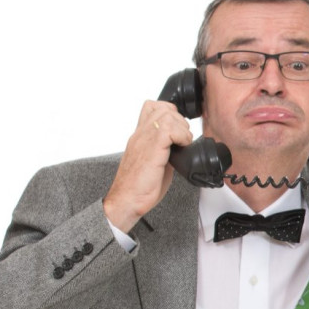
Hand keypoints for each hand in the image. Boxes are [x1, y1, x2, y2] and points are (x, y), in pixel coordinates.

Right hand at [103, 100, 193, 230]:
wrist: (127, 200)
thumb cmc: (139, 187)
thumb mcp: (155, 162)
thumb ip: (165, 149)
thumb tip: (180, 146)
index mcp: (140, 136)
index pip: (152, 107)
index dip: (170, 112)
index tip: (178, 130)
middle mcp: (140, 134)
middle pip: (162, 107)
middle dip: (180, 120)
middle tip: (182, 139)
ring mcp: (144, 139)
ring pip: (168, 115)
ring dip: (182, 128)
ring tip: (182, 144)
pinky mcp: (151, 148)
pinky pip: (170, 129)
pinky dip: (182, 136)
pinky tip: (181, 148)